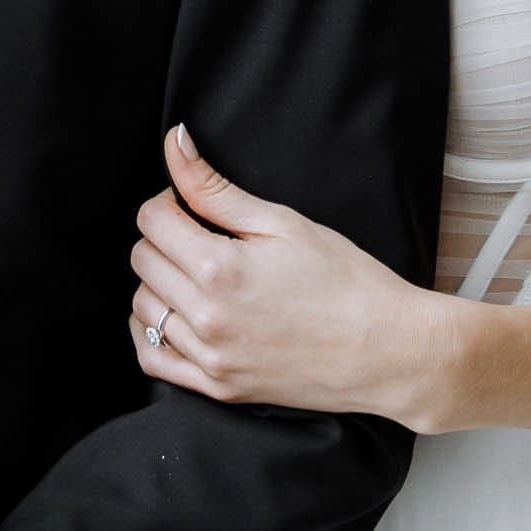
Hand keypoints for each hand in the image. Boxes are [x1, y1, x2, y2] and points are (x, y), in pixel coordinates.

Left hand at [129, 127, 437, 425]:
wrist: (387, 350)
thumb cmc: (347, 281)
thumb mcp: (283, 223)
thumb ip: (215, 188)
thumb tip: (174, 142)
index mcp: (220, 269)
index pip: (152, 221)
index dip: (168, 200)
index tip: (193, 203)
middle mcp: (207, 317)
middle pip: (142, 260)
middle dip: (164, 237)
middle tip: (201, 234)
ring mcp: (210, 357)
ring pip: (143, 307)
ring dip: (159, 281)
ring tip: (196, 273)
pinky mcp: (217, 387)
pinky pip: (152, 359)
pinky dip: (151, 331)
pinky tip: (174, 313)